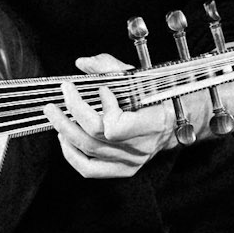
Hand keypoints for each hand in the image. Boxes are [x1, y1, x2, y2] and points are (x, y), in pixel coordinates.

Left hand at [43, 53, 178, 179]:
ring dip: (65, 131)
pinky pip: (89, 169)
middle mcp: (143, 147)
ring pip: (88, 152)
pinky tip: (64, 138)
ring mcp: (132, 161)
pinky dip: (71, 154)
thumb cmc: (160, 97)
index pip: (114, 128)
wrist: (178, 121)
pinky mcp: (124, 169)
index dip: (102, 108)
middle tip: (55, 101)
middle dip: (70, 115)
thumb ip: (111, 67)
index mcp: (154, 123)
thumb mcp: (142, 77)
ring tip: (56, 116)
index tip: (101, 90)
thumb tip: (83, 63)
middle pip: (95, 138)